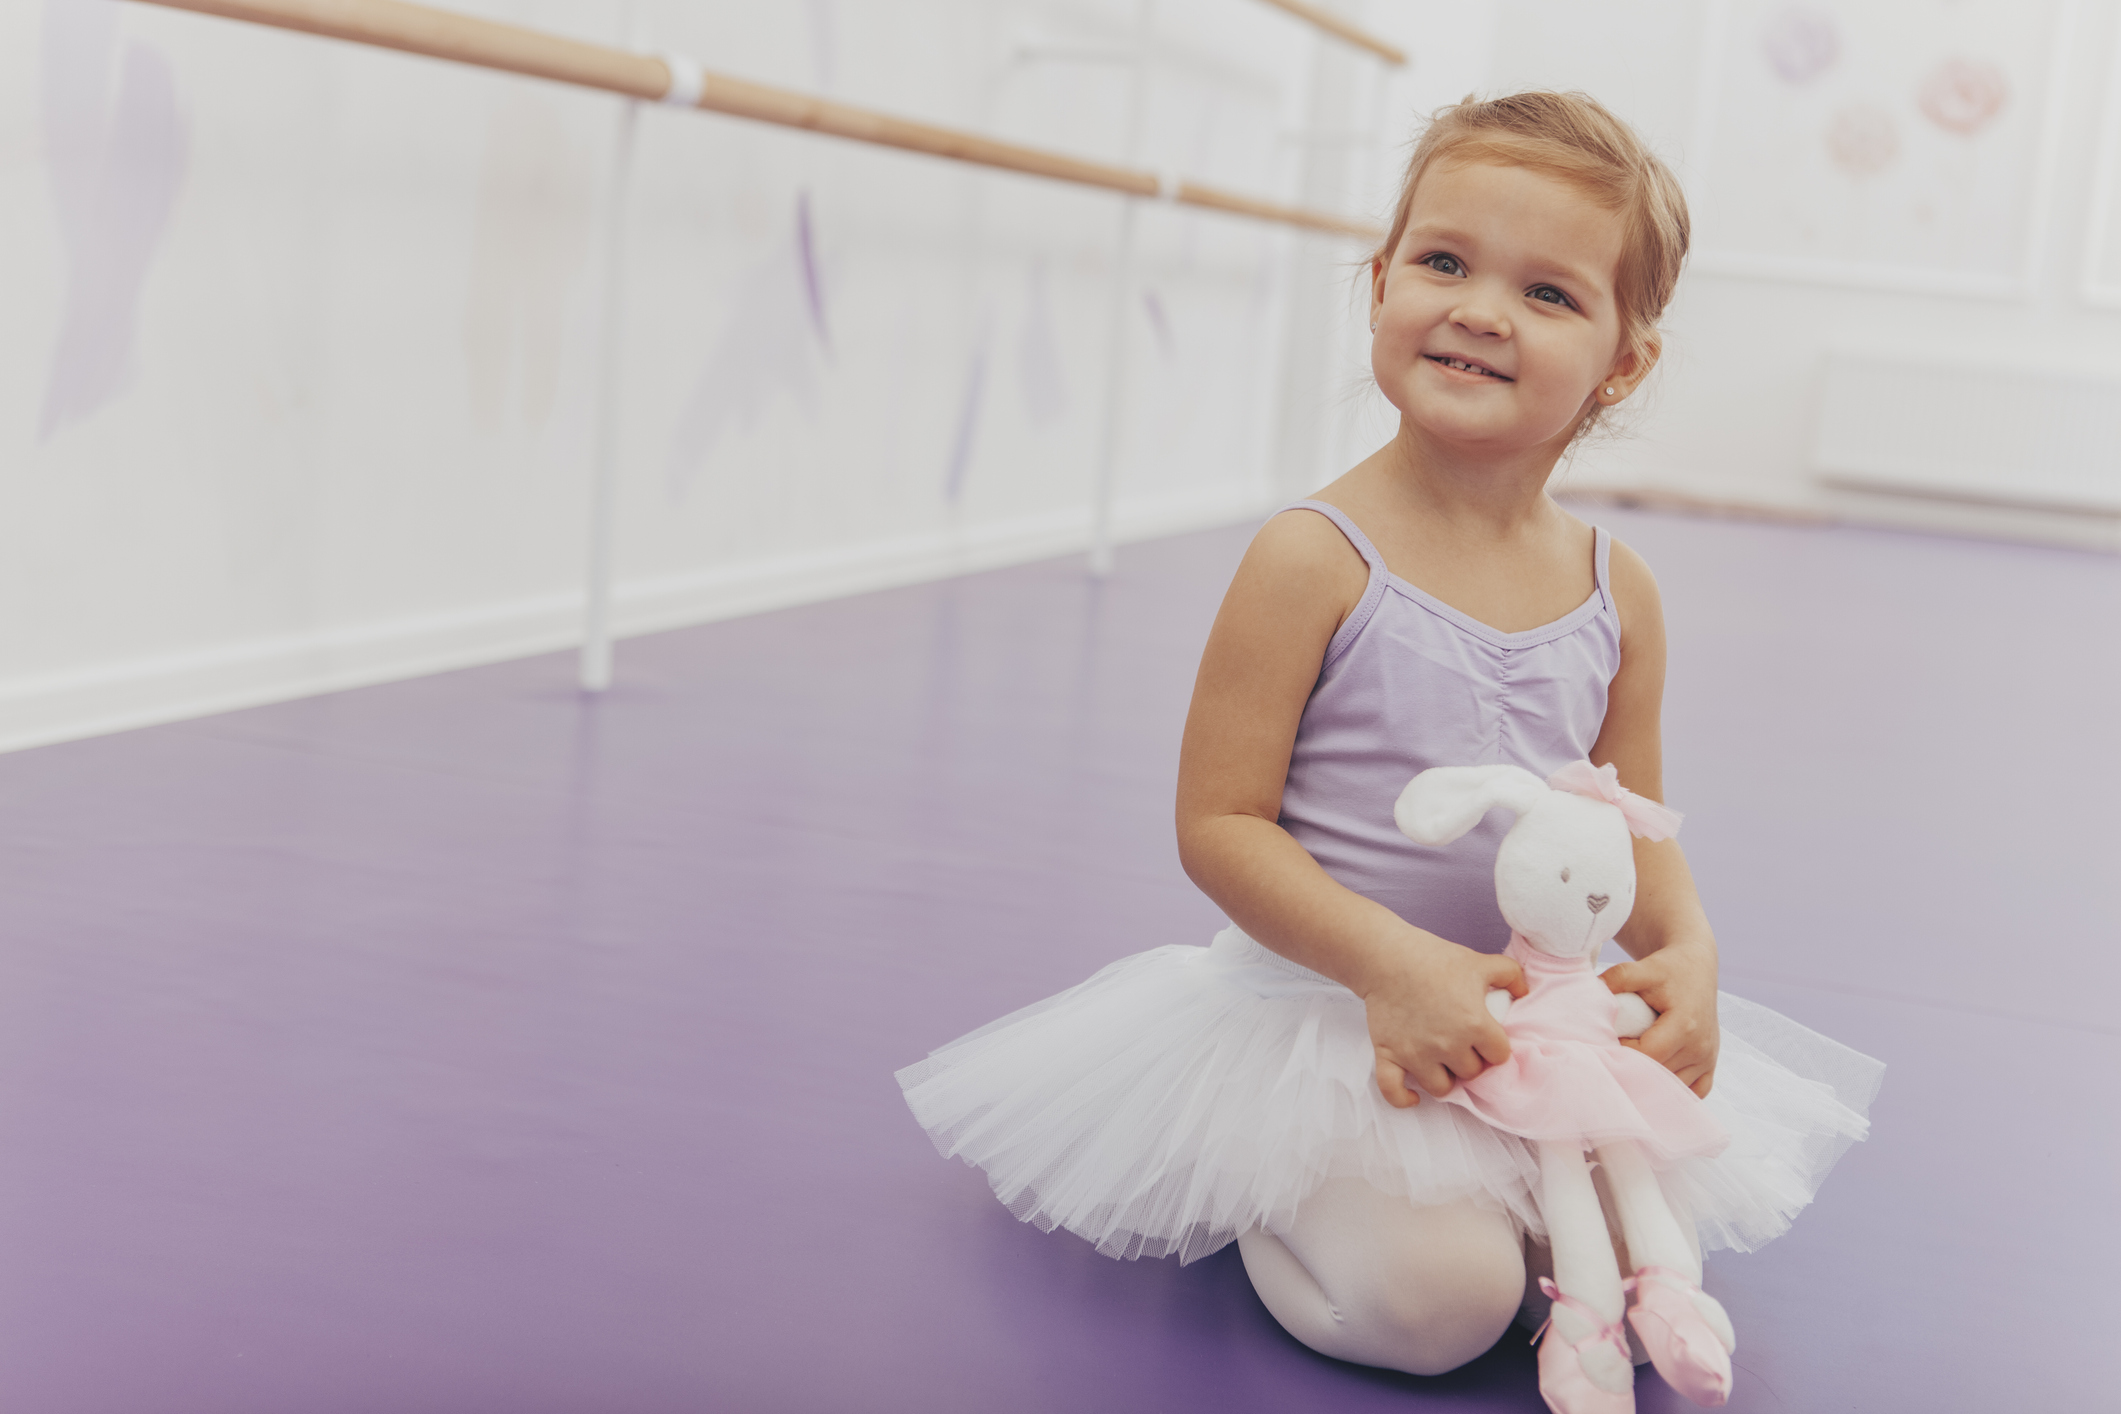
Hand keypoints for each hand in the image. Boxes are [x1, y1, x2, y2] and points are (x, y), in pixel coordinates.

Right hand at [1363, 933, 1526, 1108]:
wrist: (1388, 956)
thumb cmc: (1435, 958)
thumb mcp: (1480, 962)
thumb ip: (1511, 974)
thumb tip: (1524, 992)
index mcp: (1475, 1024)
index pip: (1499, 1057)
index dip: (1495, 1048)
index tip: (1486, 1039)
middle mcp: (1448, 1045)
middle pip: (1472, 1073)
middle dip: (1471, 1061)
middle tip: (1462, 1045)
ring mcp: (1416, 1054)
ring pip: (1440, 1088)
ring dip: (1444, 1078)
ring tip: (1442, 1062)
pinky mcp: (1389, 1055)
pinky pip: (1393, 1090)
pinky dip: (1402, 1098)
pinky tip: (1413, 1096)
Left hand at [1601, 939, 1719, 1096]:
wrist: (1696, 967)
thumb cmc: (1667, 968)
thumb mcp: (1642, 968)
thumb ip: (1617, 978)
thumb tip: (1592, 993)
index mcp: (1685, 1025)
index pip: (1648, 1055)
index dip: (1623, 1053)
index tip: (1607, 1042)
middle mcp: (1699, 1047)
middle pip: (1659, 1074)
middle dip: (1632, 1068)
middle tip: (1610, 1058)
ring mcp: (1707, 1059)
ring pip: (1673, 1087)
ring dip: (1649, 1081)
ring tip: (1628, 1065)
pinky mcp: (1710, 1065)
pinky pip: (1693, 1092)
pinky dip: (1672, 1090)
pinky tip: (1653, 1080)